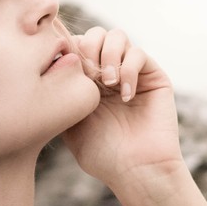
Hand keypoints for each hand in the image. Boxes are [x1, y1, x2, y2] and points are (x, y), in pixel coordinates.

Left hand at [58, 26, 182, 187]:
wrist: (136, 171)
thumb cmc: (102, 154)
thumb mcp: (70, 122)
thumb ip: (61, 92)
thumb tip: (52, 62)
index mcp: (88, 81)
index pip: (76, 45)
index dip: (69, 49)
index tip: (65, 68)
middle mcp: (110, 73)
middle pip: (95, 34)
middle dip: (88, 48)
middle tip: (88, 75)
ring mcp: (132, 73)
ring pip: (117, 36)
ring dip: (108, 55)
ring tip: (107, 83)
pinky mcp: (154, 77)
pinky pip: (138, 53)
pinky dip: (128, 69)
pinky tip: (125, 95)